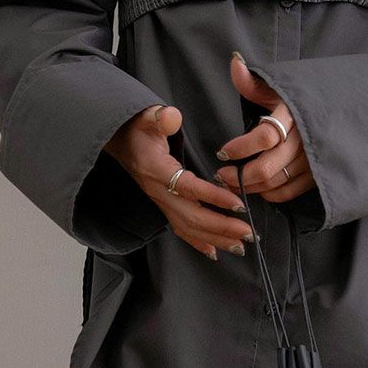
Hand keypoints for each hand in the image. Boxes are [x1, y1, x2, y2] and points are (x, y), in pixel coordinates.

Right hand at [103, 103, 252, 260]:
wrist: (119, 142)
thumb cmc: (137, 129)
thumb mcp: (147, 116)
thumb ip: (160, 117)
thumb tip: (171, 117)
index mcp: (156, 171)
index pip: (187, 188)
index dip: (213, 197)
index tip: (238, 204)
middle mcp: (159, 192)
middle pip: (191, 216)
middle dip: (221, 228)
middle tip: (248, 234)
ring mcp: (161, 202)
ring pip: (188, 227)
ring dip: (215, 239)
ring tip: (240, 246)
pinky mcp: (164, 206)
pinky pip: (181, 230)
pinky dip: (198, 242)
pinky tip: (215, 251)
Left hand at [213, 52, 317, 205]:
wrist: (336, 112)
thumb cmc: (296, 100)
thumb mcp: (275, 87)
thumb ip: (251, 81)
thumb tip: (234, 62)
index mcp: (293, 114)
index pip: (264, 137)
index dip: (240, 148)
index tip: (223, 152)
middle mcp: (304, 139)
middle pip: (267, 167)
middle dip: (238, 175)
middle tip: (221, 174)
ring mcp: (312, 160)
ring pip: (275, 182)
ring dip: (250, 186)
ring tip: (233, 182)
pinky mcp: (316, 175)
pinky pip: (289, 192)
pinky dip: (269, 194)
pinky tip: (257, 188)